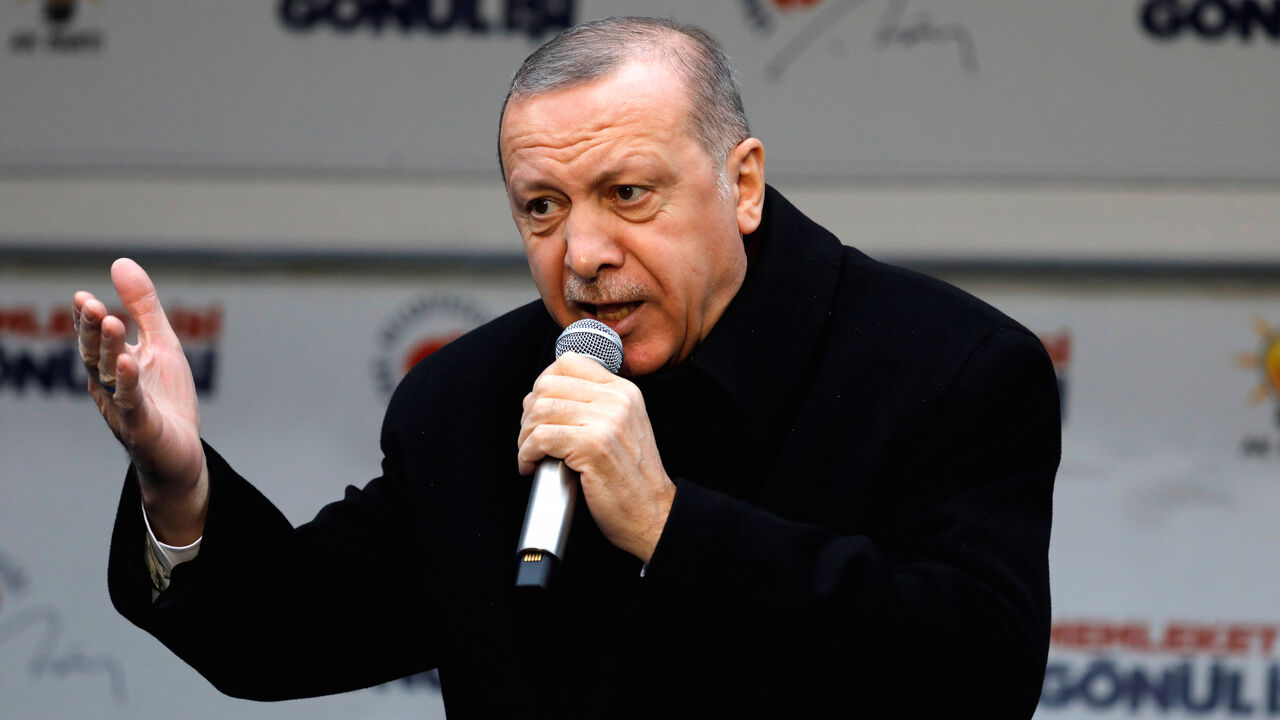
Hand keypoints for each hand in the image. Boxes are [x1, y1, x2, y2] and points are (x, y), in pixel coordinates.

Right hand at [73, 258, 207, 543]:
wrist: (179, 453)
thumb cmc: (166, 397)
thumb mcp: (160, 344)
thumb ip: (143, 307)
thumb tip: (120, 261)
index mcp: (112, 364)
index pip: (95, 337)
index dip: (87, 319)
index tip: (82, 296)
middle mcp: (110, 385)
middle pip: (96, 353)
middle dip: (92, 329)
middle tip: (89, 303)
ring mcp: (123, 407)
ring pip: (111, 375)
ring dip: (110, 348)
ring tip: (111, 320)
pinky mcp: (142, 426)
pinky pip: (132, 402)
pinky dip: (130, 382)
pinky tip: (131, 361)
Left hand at [517, 352, 674, 561]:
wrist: (652, 514)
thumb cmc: (630, 479)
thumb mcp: (623, 428)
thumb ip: (593, 406)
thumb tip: (540, 397)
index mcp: (623, 391)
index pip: (570, 362)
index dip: (544, 382)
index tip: (538, 408)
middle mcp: (616, 400)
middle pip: (548, 385)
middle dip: (529, 414)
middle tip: (530, 438)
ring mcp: (605, 421)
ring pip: (539, 410)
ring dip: (524, 436)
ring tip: (530, 454)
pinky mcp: (592, 445)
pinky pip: (540, 438)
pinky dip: (526, 454)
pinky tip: (531, 466)